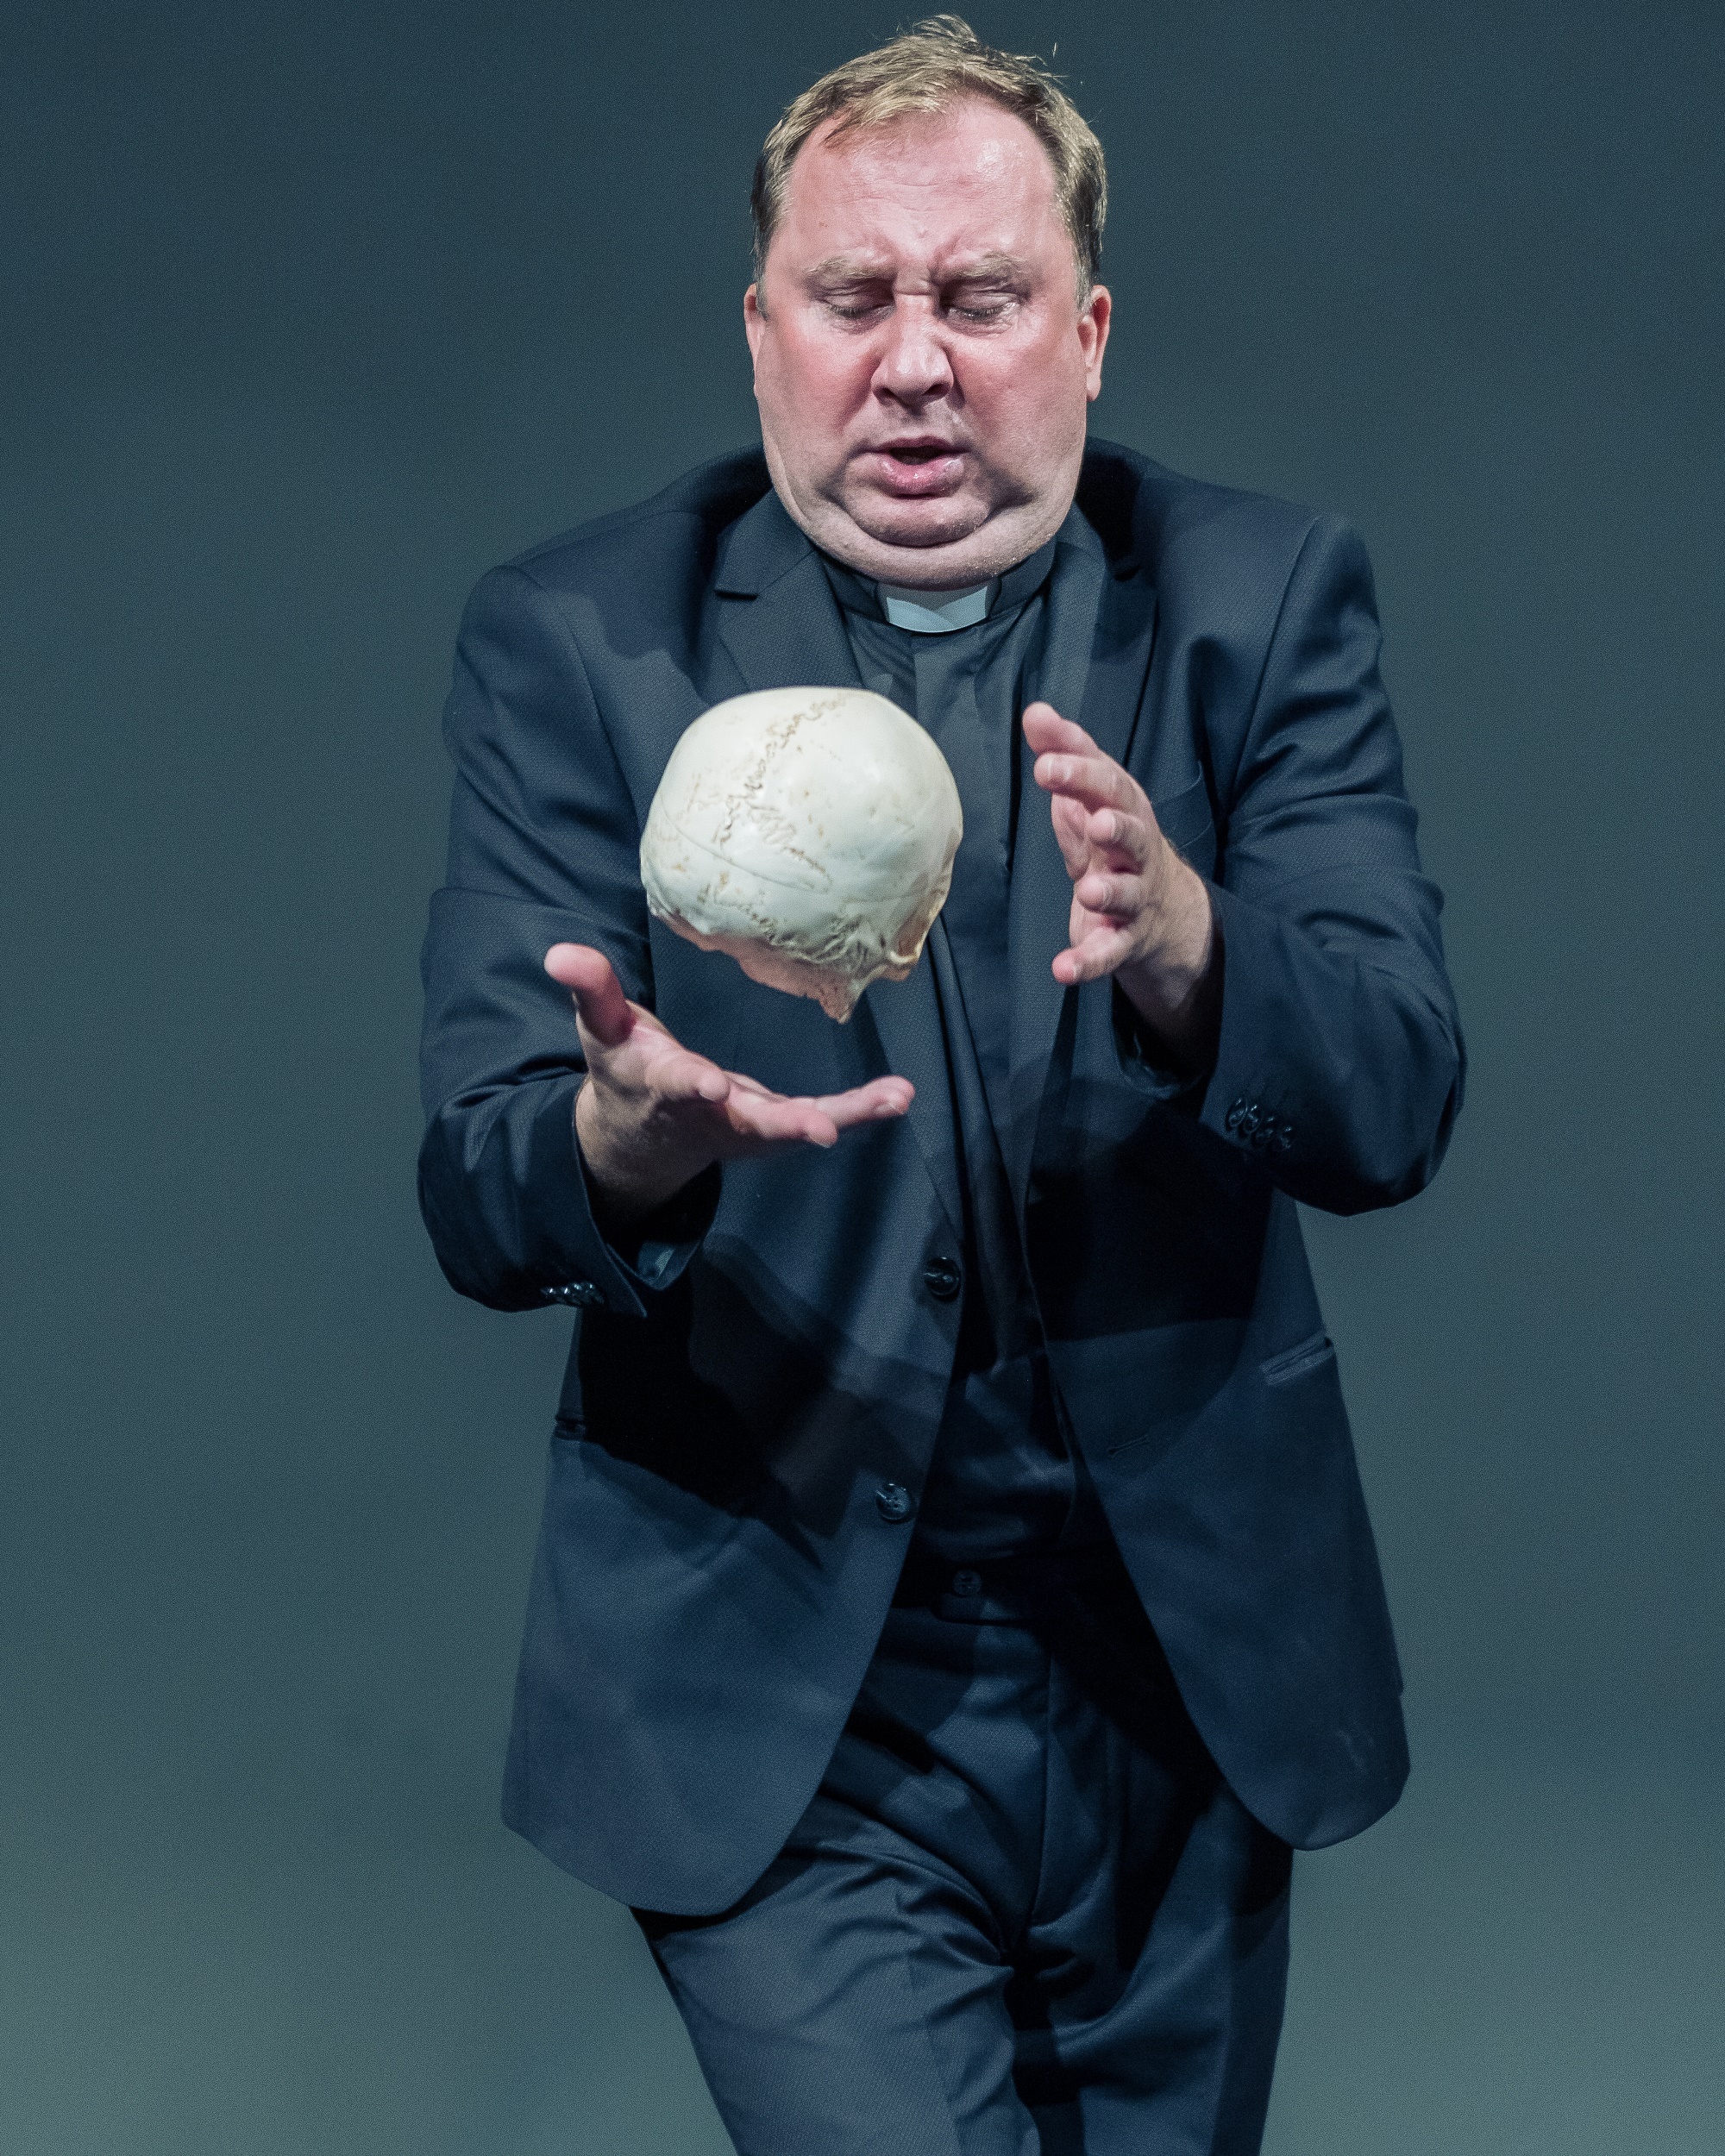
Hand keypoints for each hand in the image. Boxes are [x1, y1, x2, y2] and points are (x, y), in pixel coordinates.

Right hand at [544, 944, 913, 1223]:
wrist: (642, 1138)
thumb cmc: (626, 1071)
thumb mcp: (602, 1030)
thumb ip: (589, 990)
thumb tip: (558, 952)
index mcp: (662, 1089)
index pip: (676, 1087)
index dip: (691, 1086)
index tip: (709, 1083)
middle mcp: (711, 1116)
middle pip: (747, 1123)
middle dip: (780, 1124)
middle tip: (817, 1130)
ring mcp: (747, 1127)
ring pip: (795, 1125)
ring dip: (843, 1117)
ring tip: (889, 1101)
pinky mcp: (776, 1127)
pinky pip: (822, 1116)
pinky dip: (861, 1110)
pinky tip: (900, 1096)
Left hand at [1024, 703, 1220, 1068]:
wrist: (1164, 912)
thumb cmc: (1115, 844)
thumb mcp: (1093, 800)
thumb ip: (1067, 757)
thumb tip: (1036, 712)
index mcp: (1124, 812)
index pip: (1107, 786)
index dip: (1080, 773)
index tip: (1045, 762)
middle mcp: (1135, 853)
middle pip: (1130, 834)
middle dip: (1114, 826)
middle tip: (1095, 819)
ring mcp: (1133, 898)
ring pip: (1127, 894)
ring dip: (1109, 892)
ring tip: (1088, 892)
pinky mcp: (1123, 941)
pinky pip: (1108, 953)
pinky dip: (1087, 962)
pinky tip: (1063, 969)